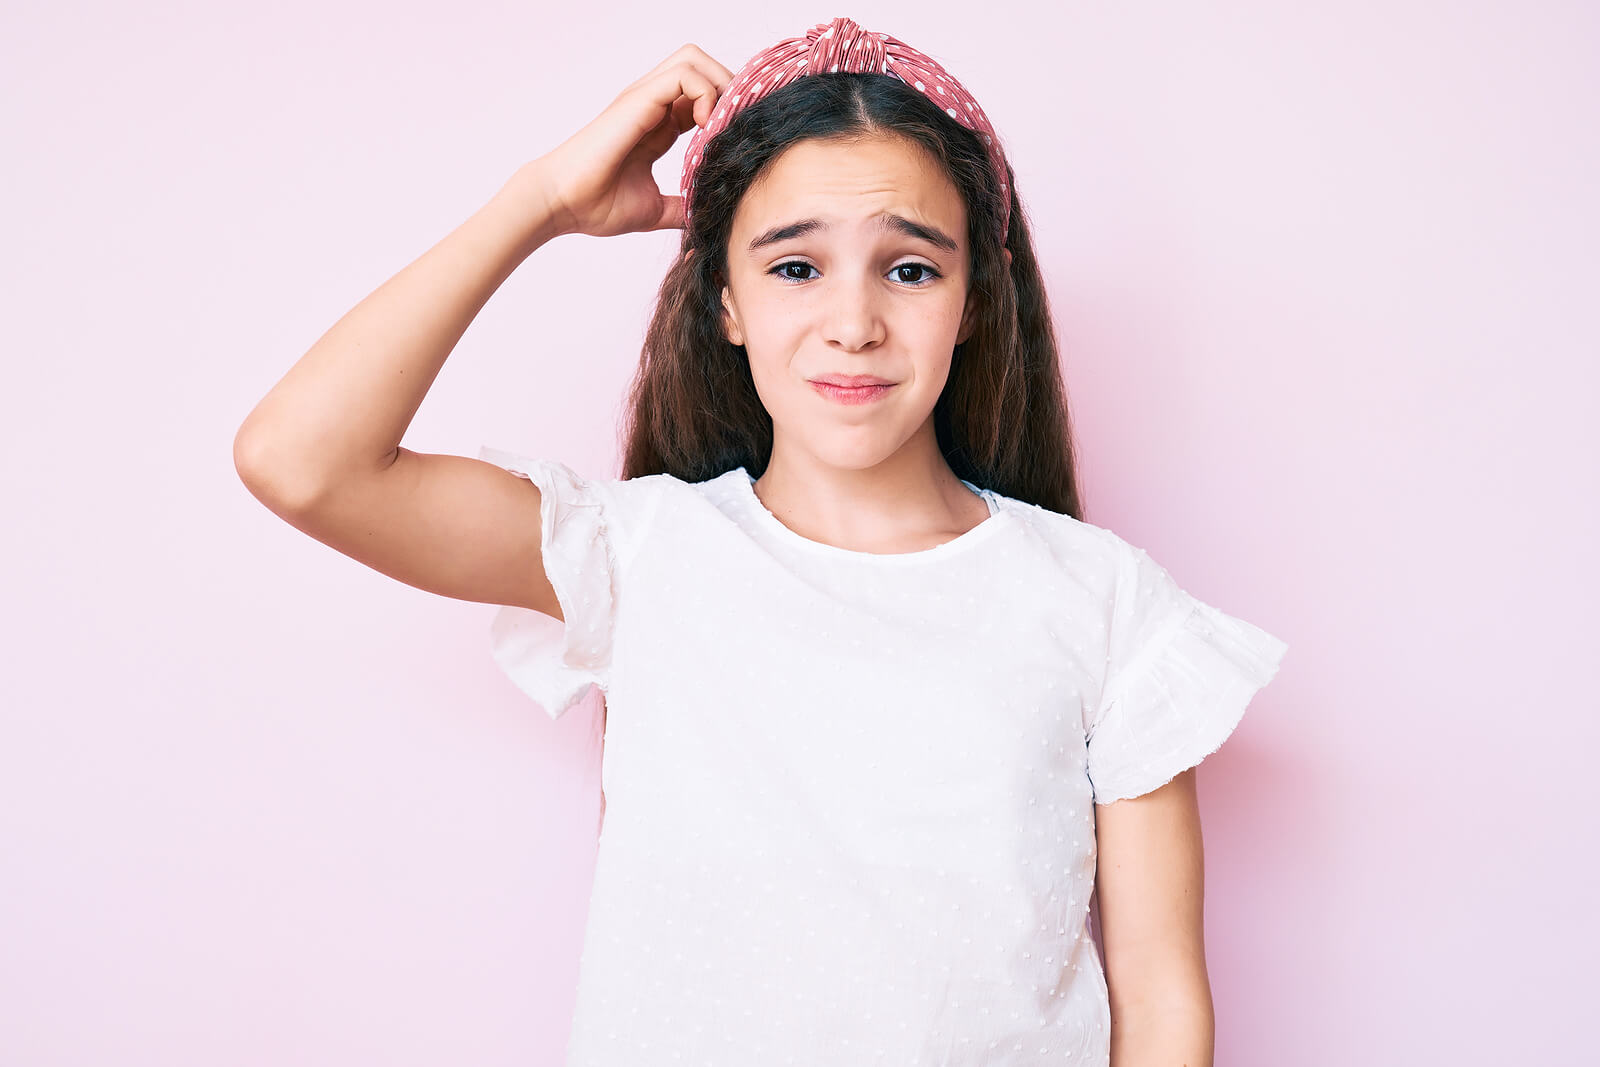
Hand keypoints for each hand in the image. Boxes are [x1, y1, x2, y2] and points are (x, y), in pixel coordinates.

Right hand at [535, 44, 733, 237]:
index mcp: (657, 126)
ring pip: (694, 60)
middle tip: (734, 125)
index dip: (726, 110)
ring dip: (718, 85)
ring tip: (720, 124)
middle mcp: (651, 105)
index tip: (736, 140)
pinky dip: (705, 93)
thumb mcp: (653, 210)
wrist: (562, 203)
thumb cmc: (595, 205)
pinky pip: (685, 75)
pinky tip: (706, 126)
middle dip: (728, 89)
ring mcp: (644, 99)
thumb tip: (702, 219)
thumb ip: (678, 209)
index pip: (702, 97)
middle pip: (701, 67)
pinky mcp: (638, 100)